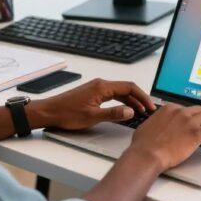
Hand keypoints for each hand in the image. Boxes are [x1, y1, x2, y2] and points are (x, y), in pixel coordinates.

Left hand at [28, 78, 154, 130]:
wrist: (49, 112)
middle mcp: (100, 84)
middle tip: (149, 110)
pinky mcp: (92, 93)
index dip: (142, 97)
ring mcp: (96, 88)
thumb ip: (113, 114)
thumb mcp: (92, 117)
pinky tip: (124, 110)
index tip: (150, 106)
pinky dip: (121, 101)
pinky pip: (112, 95)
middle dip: (139, 99)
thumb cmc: (67, 114)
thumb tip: (131, 111)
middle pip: (126, 88)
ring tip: (140, 112)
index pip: (129, 87)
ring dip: (131, 101)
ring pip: (119, 92)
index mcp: (102, 87)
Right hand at [125, 104, 200, 170]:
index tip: (196, 121)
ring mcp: (190, 122)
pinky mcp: (197, 134)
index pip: (187, 108)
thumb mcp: (147, 126)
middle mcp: (181, 112)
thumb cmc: (144, 144)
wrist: (147, 154)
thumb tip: (157, 125)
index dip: (193, 115)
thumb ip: (156, 122)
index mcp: (169, 109)